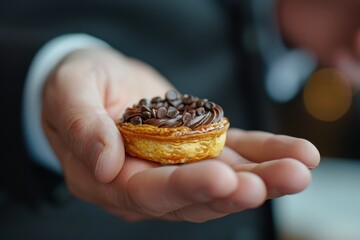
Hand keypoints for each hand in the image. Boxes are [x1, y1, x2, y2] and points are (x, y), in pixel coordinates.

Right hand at [42, 47, 319, 222]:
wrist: (97, 80)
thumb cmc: (74, 86)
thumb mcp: (67, 94)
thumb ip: (80, 126)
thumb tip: (105, 164)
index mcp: (108, 179)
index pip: (147, 192)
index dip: (185, 188)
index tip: (222, 178)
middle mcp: (145, 182)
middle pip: (194, 197)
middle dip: (237, 190)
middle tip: (279, 180)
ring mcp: (176, 166)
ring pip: (222, 179)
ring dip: (263, 177)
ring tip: (299, 168)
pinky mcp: (198, 147)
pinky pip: (233, 153)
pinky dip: (264, 154)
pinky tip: (295, 153)